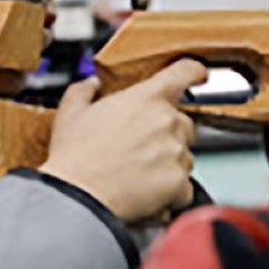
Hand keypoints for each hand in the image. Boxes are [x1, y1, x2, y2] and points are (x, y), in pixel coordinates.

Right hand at [40, 58, 206, 222]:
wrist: (78, 196)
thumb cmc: (75, 155)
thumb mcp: (70, 112)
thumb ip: (84, 91)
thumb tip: (91, 85)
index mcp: (146, 98)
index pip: (185, 72)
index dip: (194, 72)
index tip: (197, 75)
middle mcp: (167, 121)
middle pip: (184, 122)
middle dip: (167, 133)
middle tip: (140, 146)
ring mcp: (176, 152)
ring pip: (185, 155)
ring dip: (169, 162)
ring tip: (139, 172)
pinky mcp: (179, 182)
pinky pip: (185, 187)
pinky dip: (171, 191)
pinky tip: (147, 192)